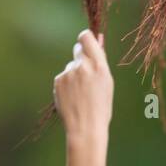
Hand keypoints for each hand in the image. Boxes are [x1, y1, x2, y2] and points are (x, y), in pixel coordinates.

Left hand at [53, 29, 112, 144]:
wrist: (85, 128)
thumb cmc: (101, 107)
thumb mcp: (107, 82)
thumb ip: (101, 60)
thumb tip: (99, 38)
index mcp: (99, 66)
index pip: (86, 37)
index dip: (86, 39)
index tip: (88, 45)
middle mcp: (82, 67)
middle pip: (77, 48)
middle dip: (81, 56)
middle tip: (86, 73)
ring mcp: (68, 73)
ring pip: (71, 65)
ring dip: (75, 73)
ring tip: (81, 93)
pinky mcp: (58, 81)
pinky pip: (63, 76)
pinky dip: (67, 84)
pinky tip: (73, 97)